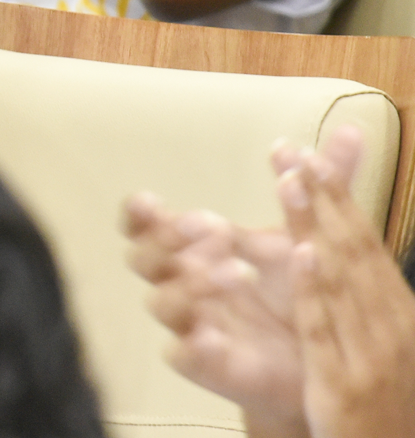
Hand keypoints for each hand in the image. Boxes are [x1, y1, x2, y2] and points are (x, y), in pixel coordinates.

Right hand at [125, 193, 305, 427]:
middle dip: (167, 240)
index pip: (147, 224)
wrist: (323, 358)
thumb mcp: (316, 233)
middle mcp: (187, 281)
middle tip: (212, 229)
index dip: (140, 214)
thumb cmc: (304, 291)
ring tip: (232, 273)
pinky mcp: (206, 363)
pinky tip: (213, 333)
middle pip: (143, 257)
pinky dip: (192, 343)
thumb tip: (353, 130)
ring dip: (188, 283)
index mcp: (198, 246)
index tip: (151, 201)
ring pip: (161, 301)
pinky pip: (182, 354)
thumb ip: (325, 187)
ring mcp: (193, 322)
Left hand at [277, 130, 414, 437]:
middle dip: (322, 198)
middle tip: (292, 152)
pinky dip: (315, 291)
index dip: (336, 197)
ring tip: (291, 182)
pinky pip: (326, 330)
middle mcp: (390, 327)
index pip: (363, 244)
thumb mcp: (379, 344)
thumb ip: (359, 295)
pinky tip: (300, 254)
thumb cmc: (383, 404)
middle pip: (351, 251)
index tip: (307, 154)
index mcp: (398, 314)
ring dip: (314, 226)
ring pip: (339, 279)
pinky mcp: (343, 383)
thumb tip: (332, 246)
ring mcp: (370, 354)